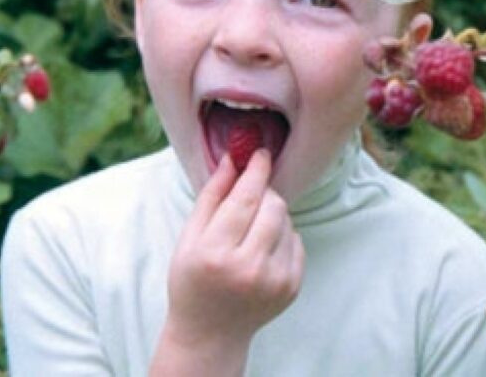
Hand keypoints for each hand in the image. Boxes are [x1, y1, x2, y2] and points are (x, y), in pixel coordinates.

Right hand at [153, 150, 303, 373]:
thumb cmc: (193, 279)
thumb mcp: (189, 238)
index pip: (245, 198)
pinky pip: (296, 241)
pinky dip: (282, 238)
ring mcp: (274, 280)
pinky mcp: (291, 287)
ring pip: (287, 221)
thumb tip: (232, 158)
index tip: (261, 152)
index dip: (256, 170)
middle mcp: (248, 268)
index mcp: (215, 253)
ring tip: (249, 235)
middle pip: (274, 205)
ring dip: (272, 216)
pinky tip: (261, 253)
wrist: (210, 332)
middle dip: (264, 193)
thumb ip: (211, 196)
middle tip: (250, 197)